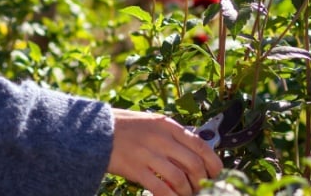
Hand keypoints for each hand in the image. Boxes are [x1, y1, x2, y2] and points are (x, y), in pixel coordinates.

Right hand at [107, 109, 223, 195]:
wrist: (94, 130)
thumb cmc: (124, 127)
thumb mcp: (151, 123)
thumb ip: (171, 136)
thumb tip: (194, 153)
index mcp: (167, 125)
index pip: (200, 145)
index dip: (213, 163)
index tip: (216, 173)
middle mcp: (161, 139)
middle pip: (194, 165)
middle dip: (202, 182)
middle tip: (201, 189)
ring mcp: (148, 154)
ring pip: (180, 179)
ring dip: (187, 192)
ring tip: (186, 195)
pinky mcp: (136, 169)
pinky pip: (161, 189)